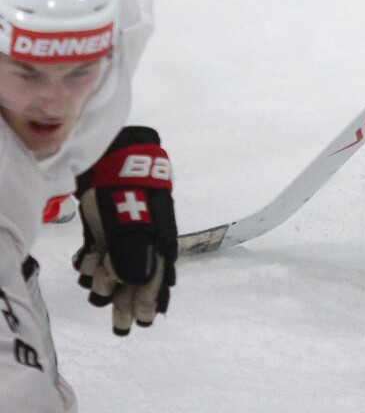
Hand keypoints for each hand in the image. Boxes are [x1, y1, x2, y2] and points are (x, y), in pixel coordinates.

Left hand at [73, 127, 176, 335]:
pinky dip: (90, 263)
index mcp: (158, 242)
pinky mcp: (104, 230)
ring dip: (103, 278)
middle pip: (137, 280)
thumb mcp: (132, 223)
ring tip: (93, 273)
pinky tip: (86, 262)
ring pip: (114, 269)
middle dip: (128, 302)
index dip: (152, 301)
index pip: (158, 279)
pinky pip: (99, 255)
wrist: (112, 158)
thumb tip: (139, 285)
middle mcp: (143, 243)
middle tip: (120, 327)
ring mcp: (122, 236)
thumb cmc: (126, 189)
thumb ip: (134, 255)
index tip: (146, 322)